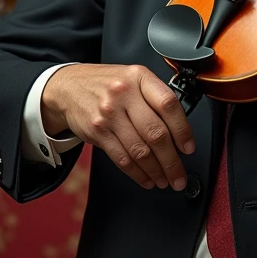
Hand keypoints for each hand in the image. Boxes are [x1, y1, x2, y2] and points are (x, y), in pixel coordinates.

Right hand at [41, 63, 194, 190]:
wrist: (68, 86)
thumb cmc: (107, 83)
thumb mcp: (133, 77)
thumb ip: (155, 96)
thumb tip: (180, 128)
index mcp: (139, 77)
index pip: (168, 104)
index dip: (183, 129)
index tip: (188, 147)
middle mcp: (124, 94)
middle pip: (155, 133)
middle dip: (172, 161)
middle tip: (179, 175)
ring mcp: (109, 114)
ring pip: (140, 150)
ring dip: (156, 171)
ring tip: (165, 180)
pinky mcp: (97, 132)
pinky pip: (122, 158)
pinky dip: (137, 174)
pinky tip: (146, 179)